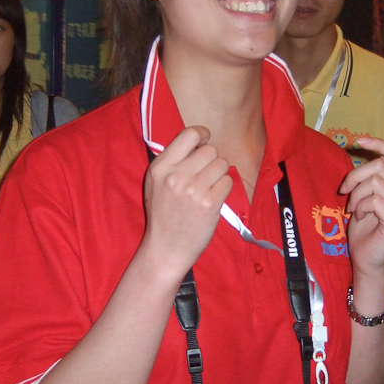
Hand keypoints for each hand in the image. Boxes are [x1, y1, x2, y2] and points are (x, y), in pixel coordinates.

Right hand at [142, 126, 232, 276]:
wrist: (166, 248)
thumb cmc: (162, 214)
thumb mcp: (155, 183)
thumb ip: (172, 161)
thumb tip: (198, 140)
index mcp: (161, 168)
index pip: (189, 134)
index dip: (202, 135)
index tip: (204, 143)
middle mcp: (176, 176)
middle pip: (210, 150)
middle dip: (212, 160)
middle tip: (205, 175)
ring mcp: (194, 190)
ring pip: (222, 164)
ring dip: (219, 174)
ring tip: (208, 188)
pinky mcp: (210, 204)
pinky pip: (228, 182)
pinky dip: (224, 189)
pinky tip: (213, 198)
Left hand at [340, 137, 383, 274]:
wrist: (365, 258)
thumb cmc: (362, 228)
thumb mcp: (362, 196)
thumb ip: (367, 178)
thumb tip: (359, 153)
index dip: (379, 143)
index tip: (358, 140)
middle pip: (379, 166)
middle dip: (355, 177)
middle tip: (344, 192)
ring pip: (375, 182)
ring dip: (356, 195)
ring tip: (354, 209)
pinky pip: (374, 200)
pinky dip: (360, 207)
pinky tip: (358, 217)